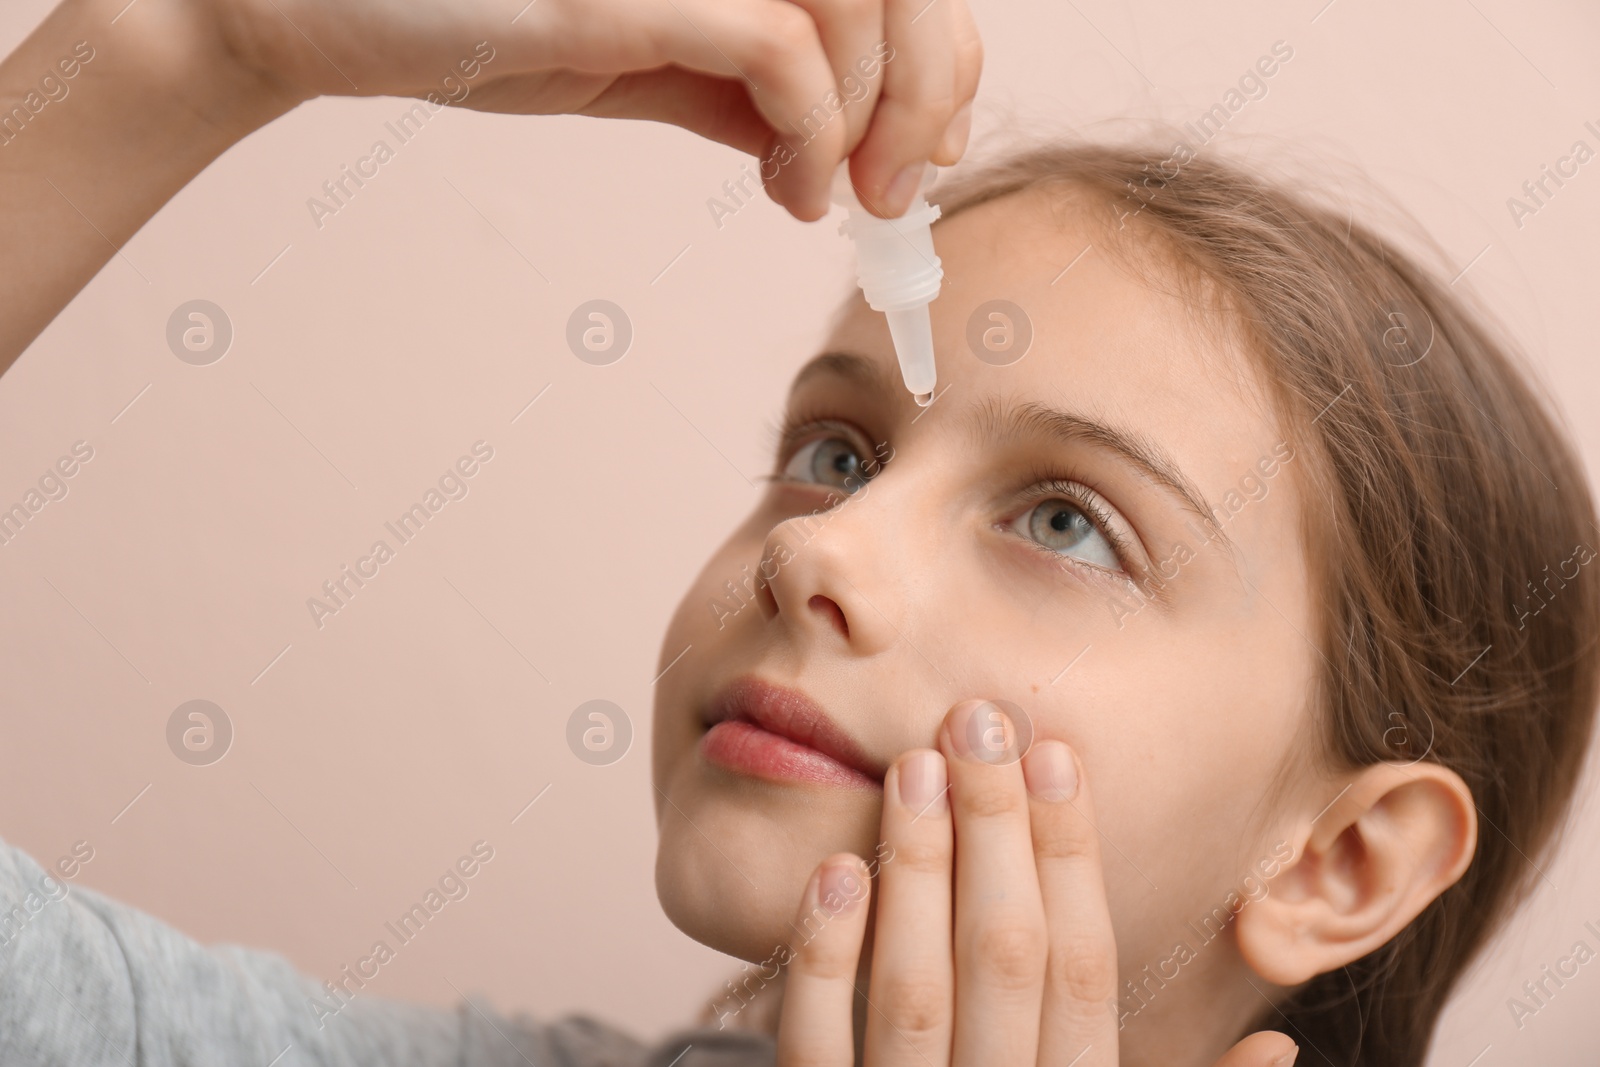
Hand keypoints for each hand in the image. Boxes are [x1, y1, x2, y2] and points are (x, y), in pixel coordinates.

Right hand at [210, 0, 982, 219]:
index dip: (936, 54)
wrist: (335, 14)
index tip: (920, 150)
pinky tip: (792, 192)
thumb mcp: (648, 60)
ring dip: (875, 120)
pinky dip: (817, 132)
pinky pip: (782, 47)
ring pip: (858, 3)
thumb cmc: (488, 28)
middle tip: (894, 193)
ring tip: (837, 201)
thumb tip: (847, 142)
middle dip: (928, 88)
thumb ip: (742, 86)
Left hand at [773, 699, 1299, 1066]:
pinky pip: (815, 1044)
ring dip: (916, 869)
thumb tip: (1277, 1049)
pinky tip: (833, 873)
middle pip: (1006, 954)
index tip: (1055, 753)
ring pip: (916, 987)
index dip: (1072, 852)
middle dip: (995, 831)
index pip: (1083, 963)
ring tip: (914, 767)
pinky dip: (822, 959)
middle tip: (979, 722)